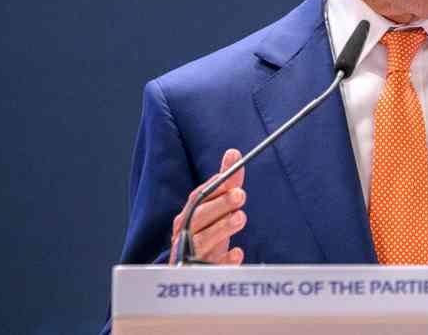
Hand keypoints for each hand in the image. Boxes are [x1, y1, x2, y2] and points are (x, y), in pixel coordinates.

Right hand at [169, 149, 247, 263]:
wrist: (191, 269)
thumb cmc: (206, 232)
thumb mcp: (216, 208)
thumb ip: (225, 183)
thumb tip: (233, 153)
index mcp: (188, 215)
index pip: (198, 198)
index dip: (215, 188)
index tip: (231, 179)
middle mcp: (186, 234)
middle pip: (199, 217)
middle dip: (219, 205)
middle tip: (240, 195)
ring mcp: (192, 254)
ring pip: (203, 241)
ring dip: (222, 228)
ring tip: (241, 217)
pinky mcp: (201, 274)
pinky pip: (212, 269)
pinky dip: (224, 261)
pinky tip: (237, 253)